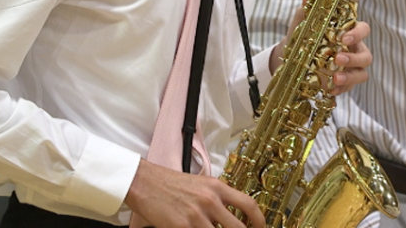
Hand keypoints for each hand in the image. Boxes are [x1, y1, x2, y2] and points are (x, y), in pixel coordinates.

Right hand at [125, 158, 264, 227]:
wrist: (145, 182)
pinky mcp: (182, 226)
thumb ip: (217, 198)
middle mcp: (210, 200)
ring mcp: (197, 215)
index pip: (249, 204)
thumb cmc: (170, 183)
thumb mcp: (200, 184)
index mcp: (217, 187)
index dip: (260, 221)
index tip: (260, 227)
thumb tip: (229, 216)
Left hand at [268, 0, 372, 95]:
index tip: (343, 37)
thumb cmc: (304, 35)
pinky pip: (350, 88)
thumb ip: (308, 10)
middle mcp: (354, 50)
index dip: (358, 34)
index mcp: (348, 32)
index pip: (364, 30)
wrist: (292, 57)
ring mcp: (351, 68)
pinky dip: (341, 89)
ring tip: (334, 78)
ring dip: (350, 77)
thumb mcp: (303, 22)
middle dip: (354, 58)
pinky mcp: (345, 83)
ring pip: (362, 73)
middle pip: (366, 55)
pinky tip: (330, 89)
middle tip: (337, 58)